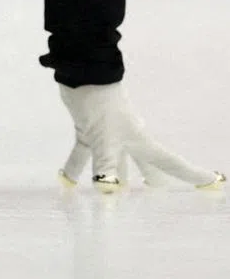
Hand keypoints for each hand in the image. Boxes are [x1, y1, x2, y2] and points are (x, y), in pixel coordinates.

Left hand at [58, 82, 223, 190]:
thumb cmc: (102, 104)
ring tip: (106, 202)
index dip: (191, 174)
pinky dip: (75, 168)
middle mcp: (127, 141)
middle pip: (143, 167)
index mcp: (141, 142)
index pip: (171, 163)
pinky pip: (83, 155)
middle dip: (149, 183)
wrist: (81, 75)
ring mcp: (107, 136)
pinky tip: (66, 181)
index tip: (213, 182)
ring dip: (108, 181)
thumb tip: (107, 190)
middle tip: (154, 202)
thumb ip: (106, 164)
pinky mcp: (87, 131)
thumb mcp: (105, 137)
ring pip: (111, 165)